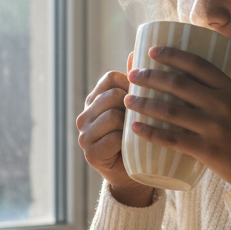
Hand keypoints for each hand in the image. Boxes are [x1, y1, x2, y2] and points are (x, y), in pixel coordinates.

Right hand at [76, 54, 154, 206]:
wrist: (135, 177)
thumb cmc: (140, 138)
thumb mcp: (139, 109)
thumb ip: (136, 84)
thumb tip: (135, 52)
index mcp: (95, 99)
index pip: (111, 77)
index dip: (131, 84)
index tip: (145, 96)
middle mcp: (85, 115)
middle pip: (112, 95)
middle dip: (132, 105)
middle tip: (145, 118)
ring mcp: (84, 134)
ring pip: (112, 115)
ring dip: (130, 124)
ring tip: (139, 132)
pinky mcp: (90, 153)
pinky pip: (112, 137)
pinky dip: (126, 141)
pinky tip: (132, 146)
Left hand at [125, 46, 230, 186]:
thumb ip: (221, 94)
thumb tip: (191, 82)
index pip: (197, 64)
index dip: (172, 55)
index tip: (152, 51)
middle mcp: (222, 104)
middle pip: (178, 84)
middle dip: (150, 77)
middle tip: (132, 75)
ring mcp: (214, 127)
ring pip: (171, 111)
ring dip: (145, 103)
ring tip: (127, 99)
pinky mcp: (207, 150)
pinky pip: (172, 139)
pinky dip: (150, 132)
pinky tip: (135, 127)